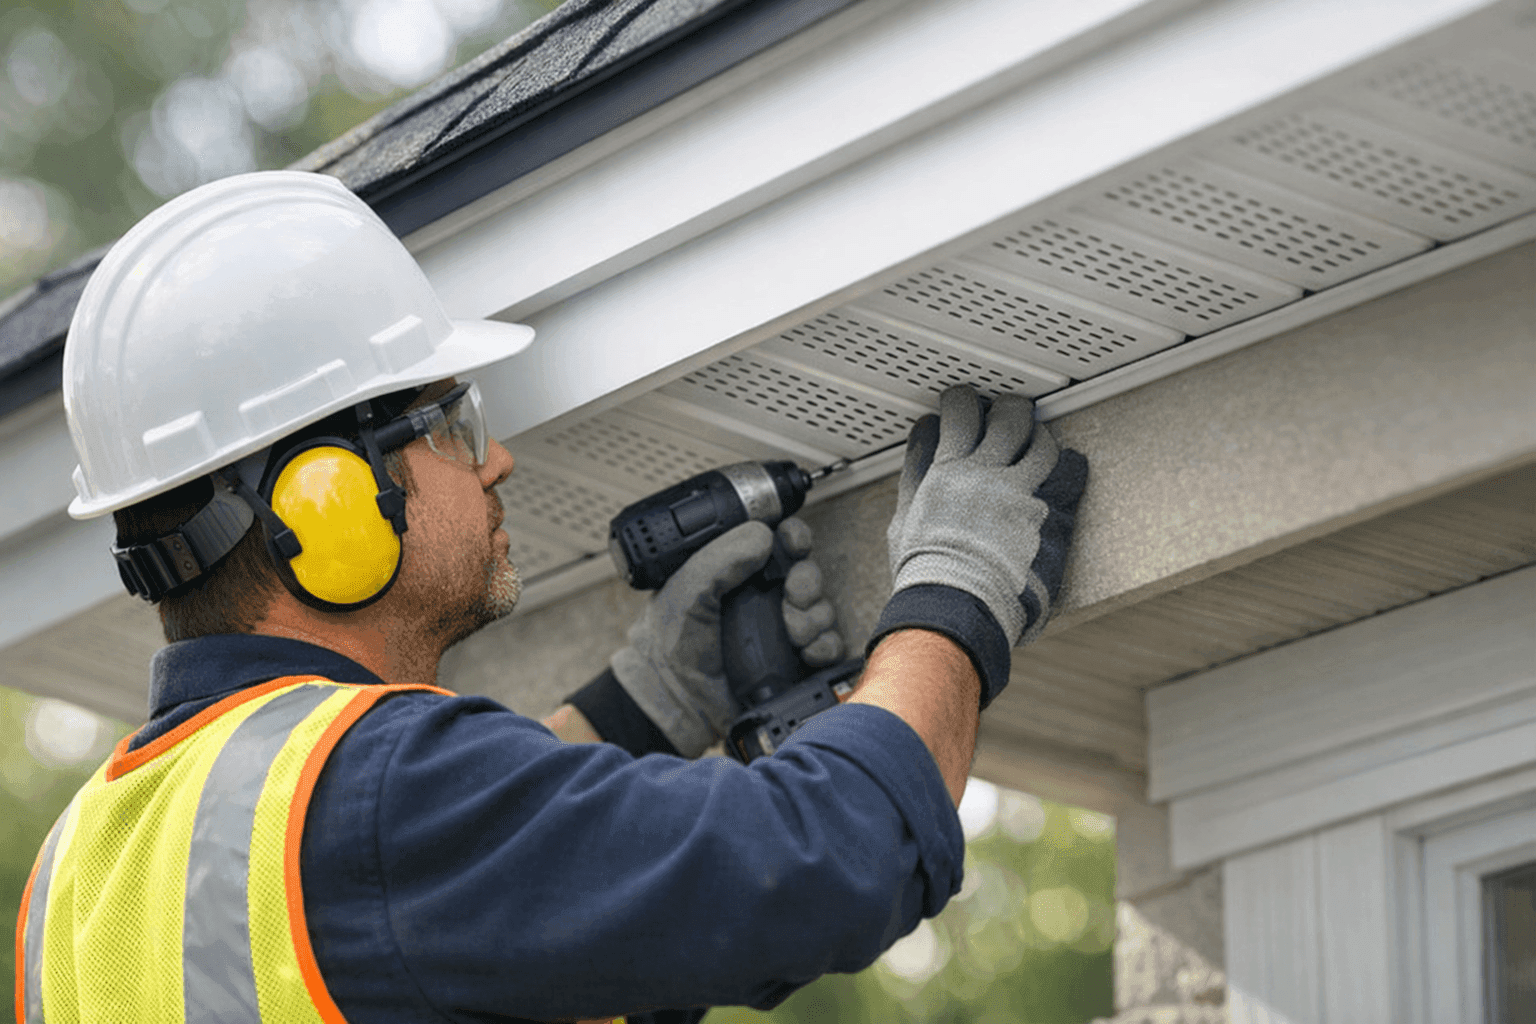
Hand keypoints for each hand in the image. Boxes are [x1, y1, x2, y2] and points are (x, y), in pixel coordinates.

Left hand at [612, 516, 844, 757]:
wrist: (679, 706)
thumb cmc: (671, 649)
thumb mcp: (686, 592)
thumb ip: (720, 558)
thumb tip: (763, 535)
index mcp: (736, 574)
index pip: (776, 542)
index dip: (793, 538)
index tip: (794, 544)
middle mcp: (762, 599)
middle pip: (807, 573)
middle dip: (807, 581)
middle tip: (793, 596)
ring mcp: (781, 631)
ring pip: (821, 608)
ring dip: (814, 618)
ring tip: (793, 634)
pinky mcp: (797, 662)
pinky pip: (829, 644)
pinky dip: (825, 645)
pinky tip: (806, 652)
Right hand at [869, 385, 1087, 707]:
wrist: (958, 606)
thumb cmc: (926, 571)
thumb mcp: (904, 517)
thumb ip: (915, 471)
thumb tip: (923, 437)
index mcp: (949, 470)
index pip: (961, 411)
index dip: (964, 400)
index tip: (965, 404)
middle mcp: (989, 474)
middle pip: (1010, 417)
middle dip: (1011, 410)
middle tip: (1008, 416)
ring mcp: (1022, 495)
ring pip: (1044, 443)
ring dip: (1040, 438)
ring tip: (1035, 446)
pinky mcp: (1046, 518)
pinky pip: (1070, 476)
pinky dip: (1068, 469)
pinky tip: (1062, 473)